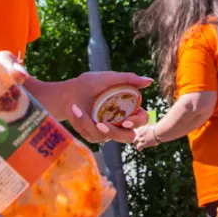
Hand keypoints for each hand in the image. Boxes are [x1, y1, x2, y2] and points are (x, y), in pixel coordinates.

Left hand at [31, 71, 151, 144]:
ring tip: (78, 109)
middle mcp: (120, 122)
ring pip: (107, 138)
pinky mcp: (93, 136)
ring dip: (89, 123)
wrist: (67, 93)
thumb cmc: (89, 84)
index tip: (127, 121)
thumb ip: (129, 79)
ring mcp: (107, 130)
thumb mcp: (108, 78)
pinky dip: (82, 122)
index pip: (141, 119)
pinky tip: (76, 110)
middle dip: (116, 134)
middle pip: (128, 137)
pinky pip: (92, 136)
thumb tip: (150, 81)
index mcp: (128, 109)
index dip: (138, 122)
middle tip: (102, 125)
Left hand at [132, 123, 161, 150]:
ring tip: (139, 144)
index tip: (139, 134)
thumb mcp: (151, 126)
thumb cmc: (158, 128)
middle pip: (133, 135)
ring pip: (134, 141)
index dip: (136, 132)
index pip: (134, 130)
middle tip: (138, 139)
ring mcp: (140, 138)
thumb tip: (148, 128)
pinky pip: (138, 147)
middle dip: (135, 137)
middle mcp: (139, 132)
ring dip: (137, 142)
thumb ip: (147, 127)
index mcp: (141, 127)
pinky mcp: (143, 143)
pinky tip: (141, 148)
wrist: (159, 132)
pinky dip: (139, 148)